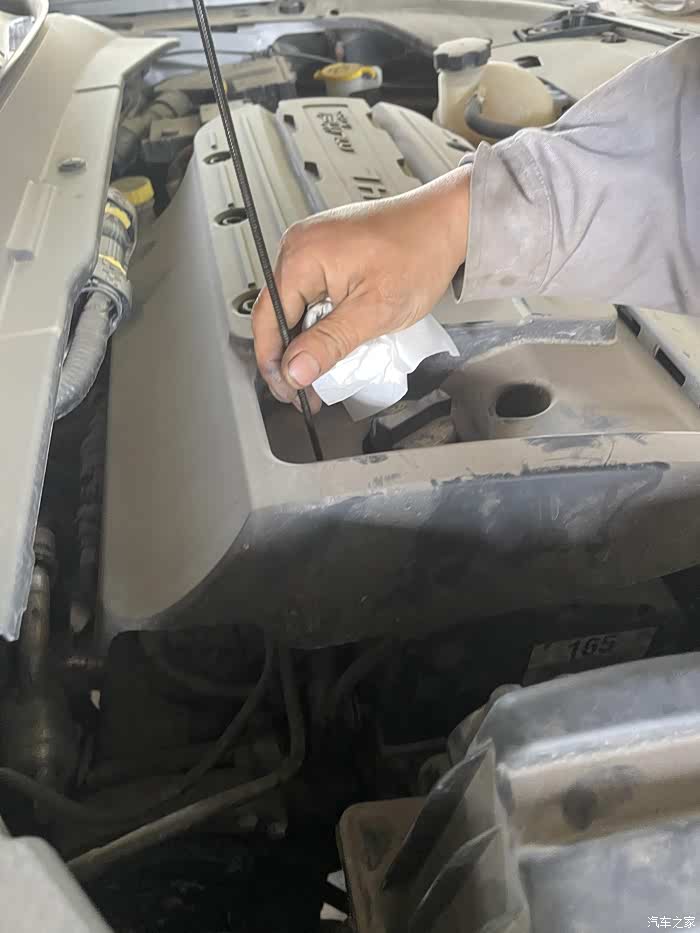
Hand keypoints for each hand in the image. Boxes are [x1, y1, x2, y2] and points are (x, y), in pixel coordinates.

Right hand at [252, 167, 470, 409]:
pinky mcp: (328, 254)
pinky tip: (337, 341)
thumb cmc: (419, 252)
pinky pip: (313, 295)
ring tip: (327, 369)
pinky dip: (323, 322)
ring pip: (297, 308)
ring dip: (309, 341)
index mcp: (301, 256)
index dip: (275, 362)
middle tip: (308, 389)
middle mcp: (299, 247)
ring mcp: (313, 248)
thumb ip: (329, 343)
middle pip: (279, 315)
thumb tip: (295, 371)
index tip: (291, 391)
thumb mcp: (373, 311)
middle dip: (292, 356)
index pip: (269, 320)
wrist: (447, 223)